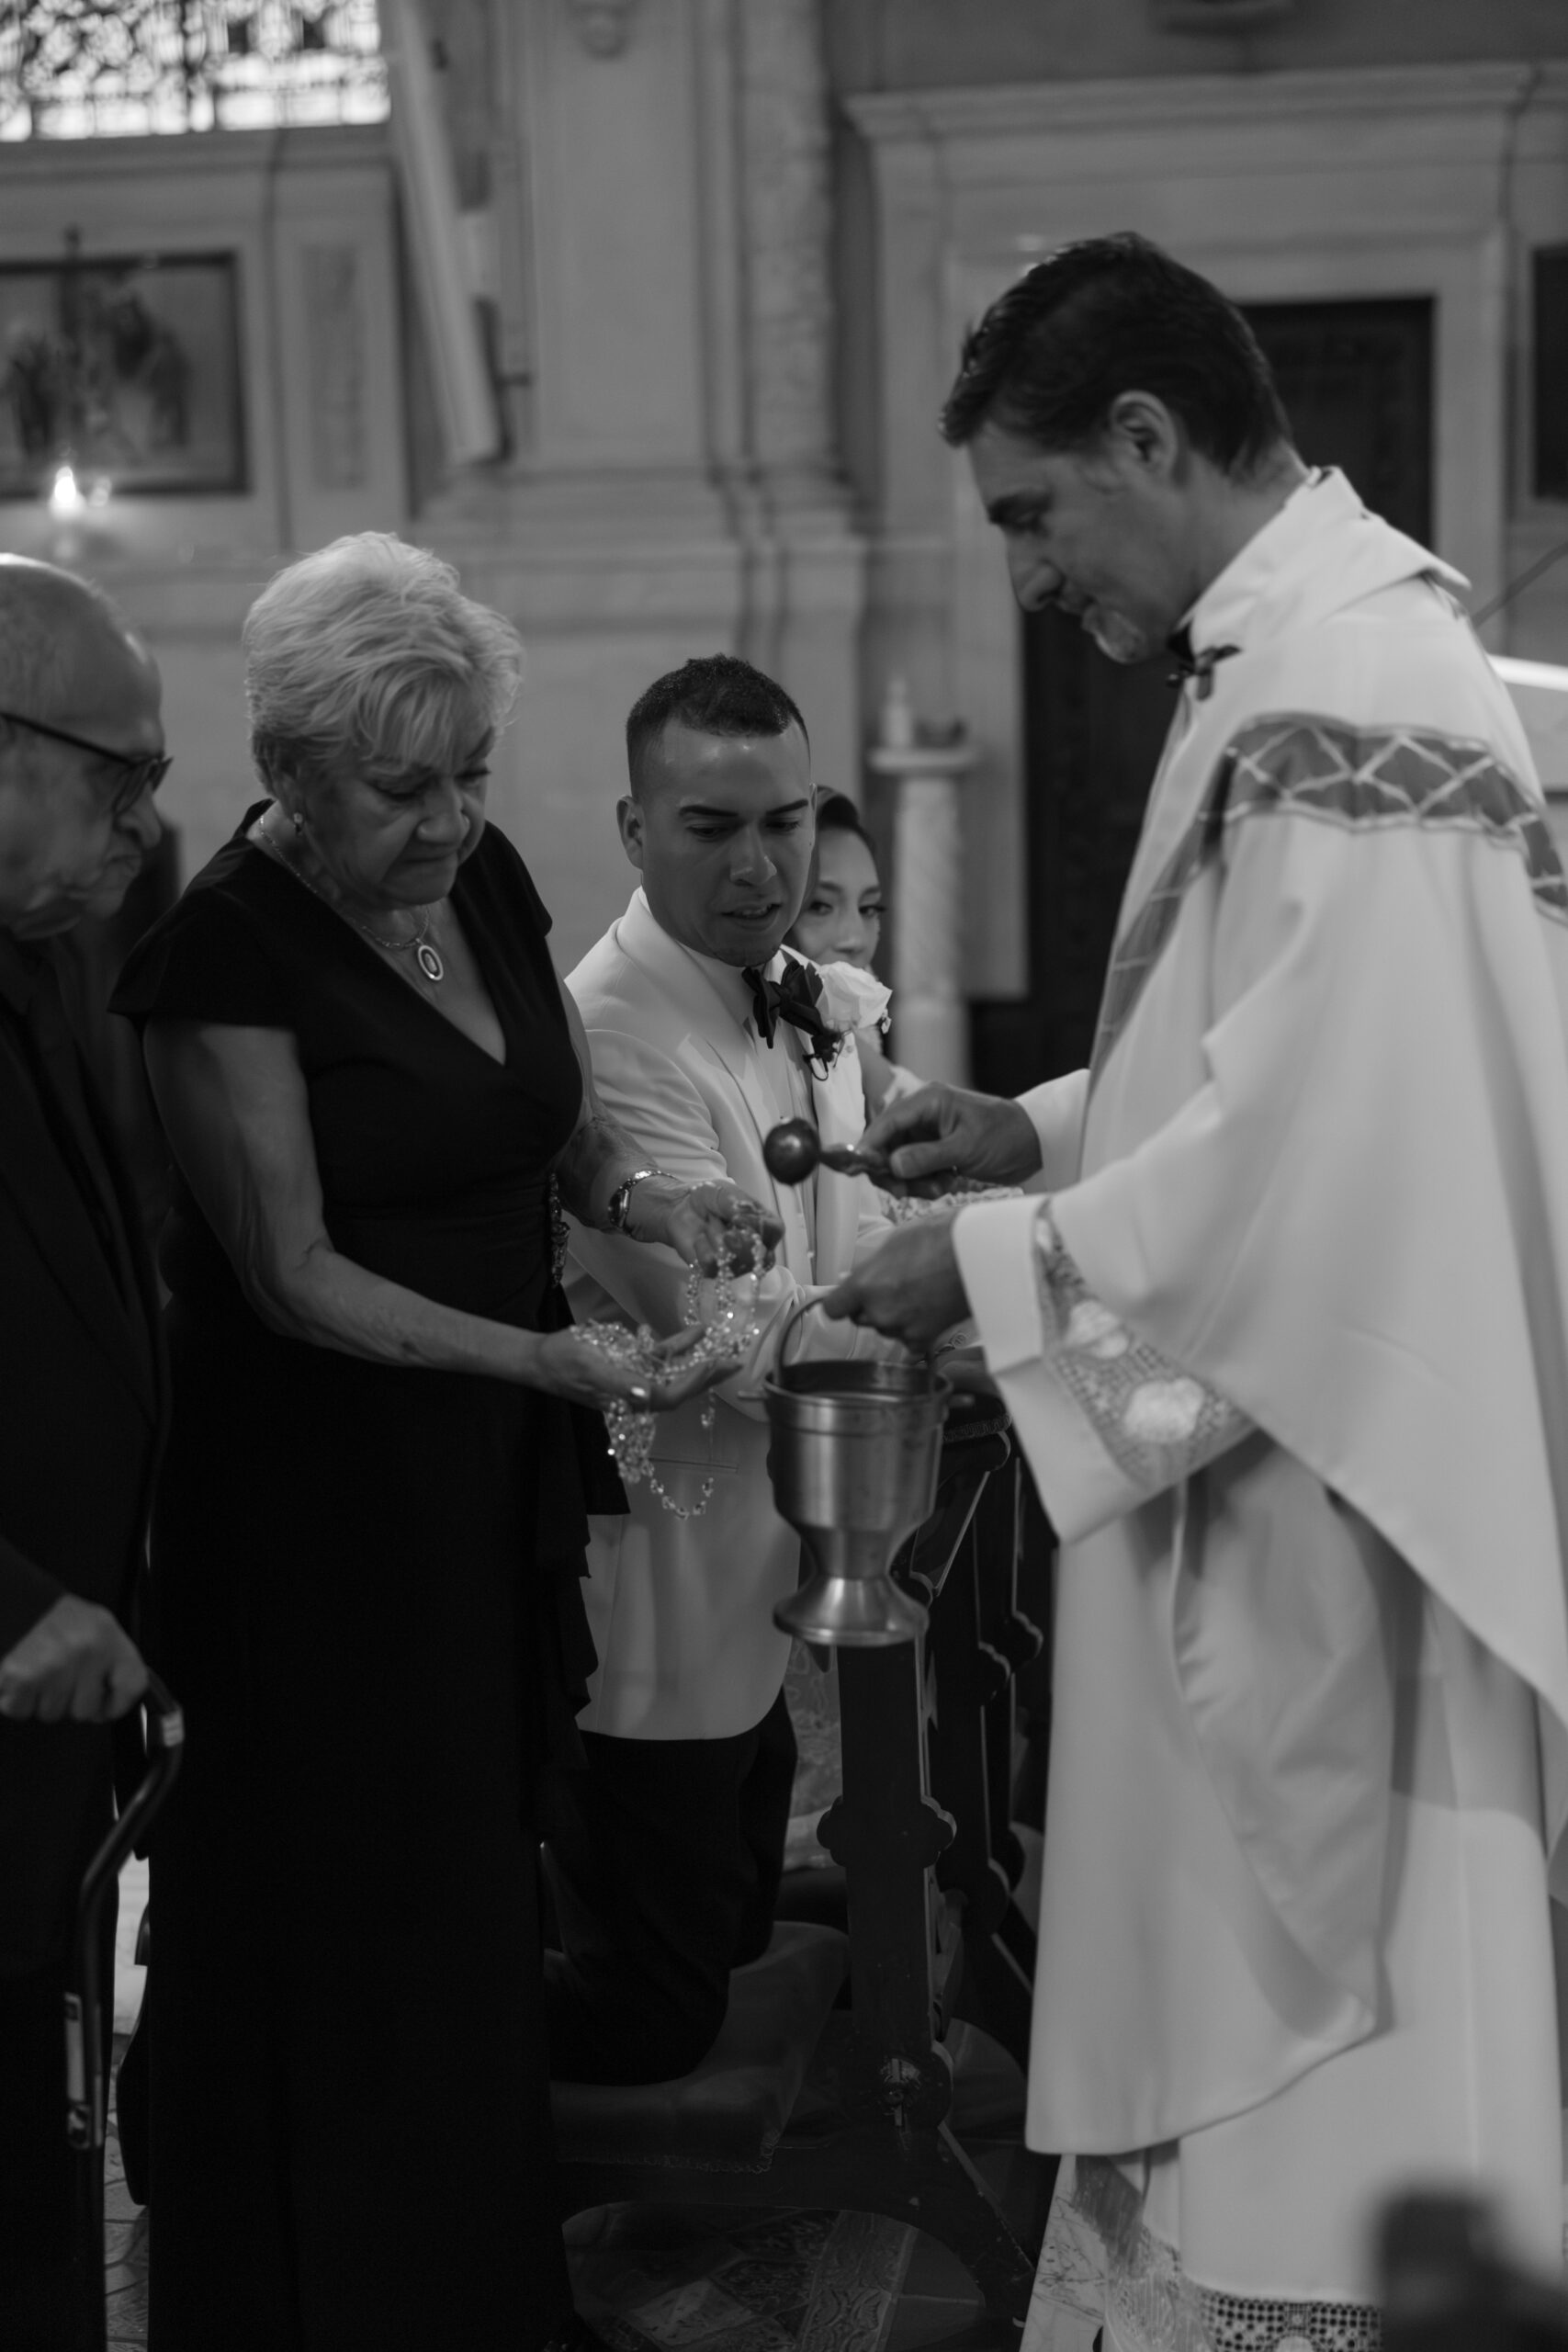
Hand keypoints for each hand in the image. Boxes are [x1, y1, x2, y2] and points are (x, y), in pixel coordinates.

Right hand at [0, 1594, 147, 1723]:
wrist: (16, 1605)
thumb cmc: (56, 1619)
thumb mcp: (98, 1626)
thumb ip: (114, 1660)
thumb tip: (114, 1700)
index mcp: (108, 1637)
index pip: (132, 1686)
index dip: (119, 1703)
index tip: (107, 1706)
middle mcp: (85, 1652)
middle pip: (86, 1710)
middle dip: (72, 1701)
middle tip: (61, 1674)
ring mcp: (53, 1667)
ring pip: (53, 1714)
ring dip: (44, 1699)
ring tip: (41, 1671)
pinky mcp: (22, 1679)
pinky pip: (22, 1711)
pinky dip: (18, 1700)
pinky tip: (23, 1677)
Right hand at [533, 1325, 734, 1411]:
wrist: (543, 1358)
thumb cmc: (564, 1364)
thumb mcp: (589, 1369)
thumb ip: (618, 1383)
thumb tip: (646, 1394)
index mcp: (629, 1399)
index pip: (669, 1395)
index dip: (692, 1383)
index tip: (711, 1365)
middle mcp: (638, 1392)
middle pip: (680, 1388)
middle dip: (708, 1376)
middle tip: (735, 1363)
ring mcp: (636, 1377)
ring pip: (676, 1372)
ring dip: (701, 1361)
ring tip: (727, 1352)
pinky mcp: (632, 1364)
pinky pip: (661, 1357)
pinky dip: (680, 1346)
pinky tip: (698, 1332)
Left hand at [623, 1176, 782, 1275]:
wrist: (683, 1208)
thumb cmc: (710, 1199)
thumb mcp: (723, 1192)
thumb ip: (736, 1203)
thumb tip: (743, 1218)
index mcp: (765, 1224)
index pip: (775, 1231)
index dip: (758, 1227)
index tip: (737, 1217)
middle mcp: (756, 1248)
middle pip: (763, 1259)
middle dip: (741, 1244)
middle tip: (726, 1231)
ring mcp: (737, 1263)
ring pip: (735, 1263)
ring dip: (717, 1238)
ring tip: (709, 1224)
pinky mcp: (716, 1272)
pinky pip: (712, 1266)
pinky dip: (702, 1248)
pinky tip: (700, 1239)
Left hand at [820, 1217, 970, 1351]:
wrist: (981, 1255)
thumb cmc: (941, 1238)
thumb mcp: (895, 1242)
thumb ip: (871, 1267)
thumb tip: (858, 1277)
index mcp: (865, 1284)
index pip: (834, 1308)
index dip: (841, 1302)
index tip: (847, 1299)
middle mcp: (879, 1311)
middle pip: (861, 1318)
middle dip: (872, 1306)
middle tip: (895, 1286)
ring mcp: (902, 1327)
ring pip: (887, 1329)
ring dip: (896, 1317)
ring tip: (919, 1292)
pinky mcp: (926, 1338)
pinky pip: (910, 1343)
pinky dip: (916, 1332)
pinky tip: (928, 1311)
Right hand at [858, 1084, 1042, 1194]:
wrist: (1034, 1144)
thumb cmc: (1005, 1136)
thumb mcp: (966, 1148)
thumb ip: (927, 1157)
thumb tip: (891, 1165)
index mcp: (927, 1101)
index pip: (886, 1122)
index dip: (870, 1146)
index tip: (862, 1170)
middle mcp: (922, 1116)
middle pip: (886, 1145)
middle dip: (894, 1172)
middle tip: (906, 1192)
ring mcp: (927, 1134)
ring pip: (898, 1162)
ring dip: (913, 1181)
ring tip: (941, 1187)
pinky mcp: (934, 1151)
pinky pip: (914, 1170)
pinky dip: (924, 1182)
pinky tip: (947, 1183)